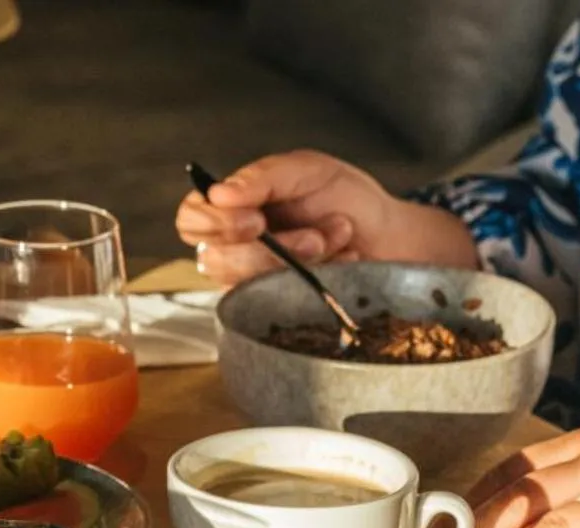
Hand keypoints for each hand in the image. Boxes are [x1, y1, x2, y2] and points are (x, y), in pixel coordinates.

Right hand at [174, 150, 477, 285]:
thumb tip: (219, 193)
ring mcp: (256, 280)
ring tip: (337, 235)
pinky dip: (320, 275)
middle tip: (313, 234)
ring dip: (300, 259)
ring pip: (250, 282)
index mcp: (232, 208)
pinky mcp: (281, 306)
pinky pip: (282, 298)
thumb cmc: (344, 197)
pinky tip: (345, 257)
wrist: (389, 235)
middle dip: (273, 247)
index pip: (190, 219)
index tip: (254, 219)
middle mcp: (235, 247)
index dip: (213, 223)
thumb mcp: (305, 170)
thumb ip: (261, 177)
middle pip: (218, 259)